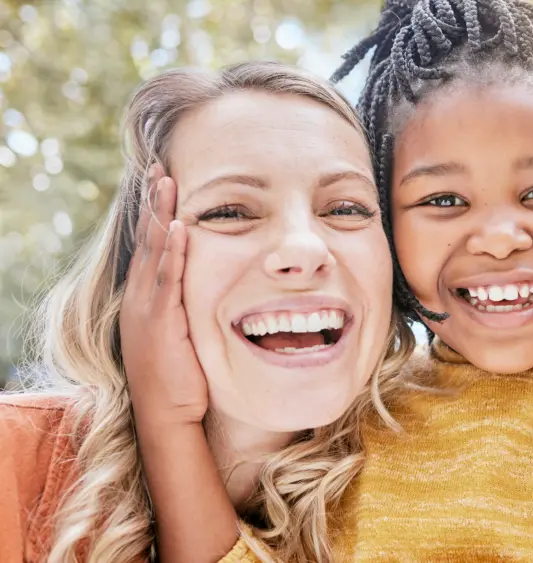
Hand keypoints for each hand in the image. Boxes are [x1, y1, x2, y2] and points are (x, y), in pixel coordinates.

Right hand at [120, 166, 207, 425]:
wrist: (168, 414)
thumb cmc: (181, 377)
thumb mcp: (186, 331)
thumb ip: (191, 304)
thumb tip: (212, 283)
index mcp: (148, 296)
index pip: (152, 244)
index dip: (156, 211)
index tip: (164, 179)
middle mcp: (141, 296)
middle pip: (147, 238)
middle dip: (154, 201)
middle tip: (159, 166)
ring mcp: (147, 308)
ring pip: (153, 252)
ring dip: (160, 215)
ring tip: (165, 182)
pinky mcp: (160, 322)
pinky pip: (166, 280)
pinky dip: (171, 252)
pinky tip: (176, 228)